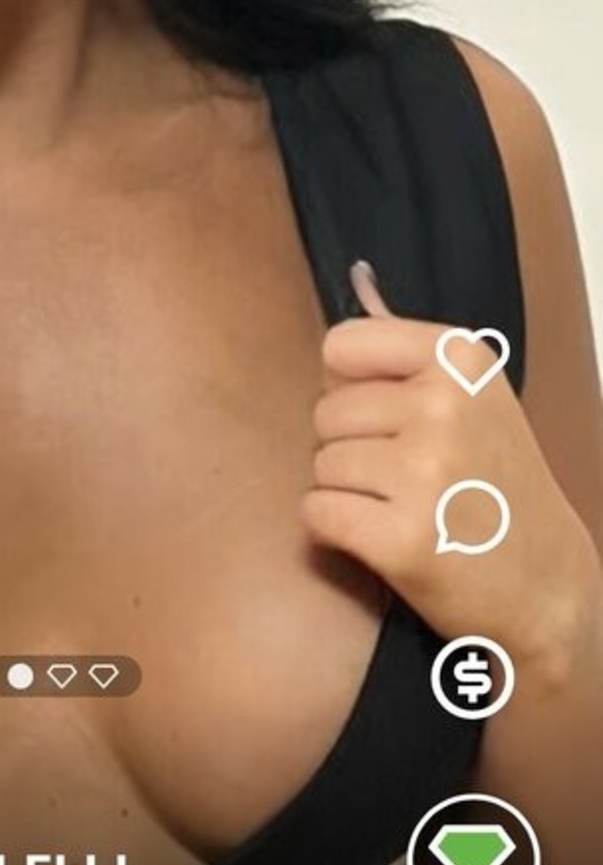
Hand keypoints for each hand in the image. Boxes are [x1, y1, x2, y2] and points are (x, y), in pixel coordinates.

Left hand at [301, 263, 602, 666]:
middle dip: (351, 447)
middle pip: (326, 411)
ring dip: (347, 491)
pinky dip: (337, 530)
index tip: (392, 417)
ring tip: (403, 507)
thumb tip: (357, 279)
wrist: (547, 585)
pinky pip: (317, 512)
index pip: (341, 345)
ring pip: (321, 464)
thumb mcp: (475, 398)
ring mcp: (425, 472)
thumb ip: (408, 351)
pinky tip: (384, 537)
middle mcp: (444, 407)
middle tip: (407, 477)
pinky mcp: (401, 538)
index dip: (352, 387)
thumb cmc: (499, 486)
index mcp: (461, 360)